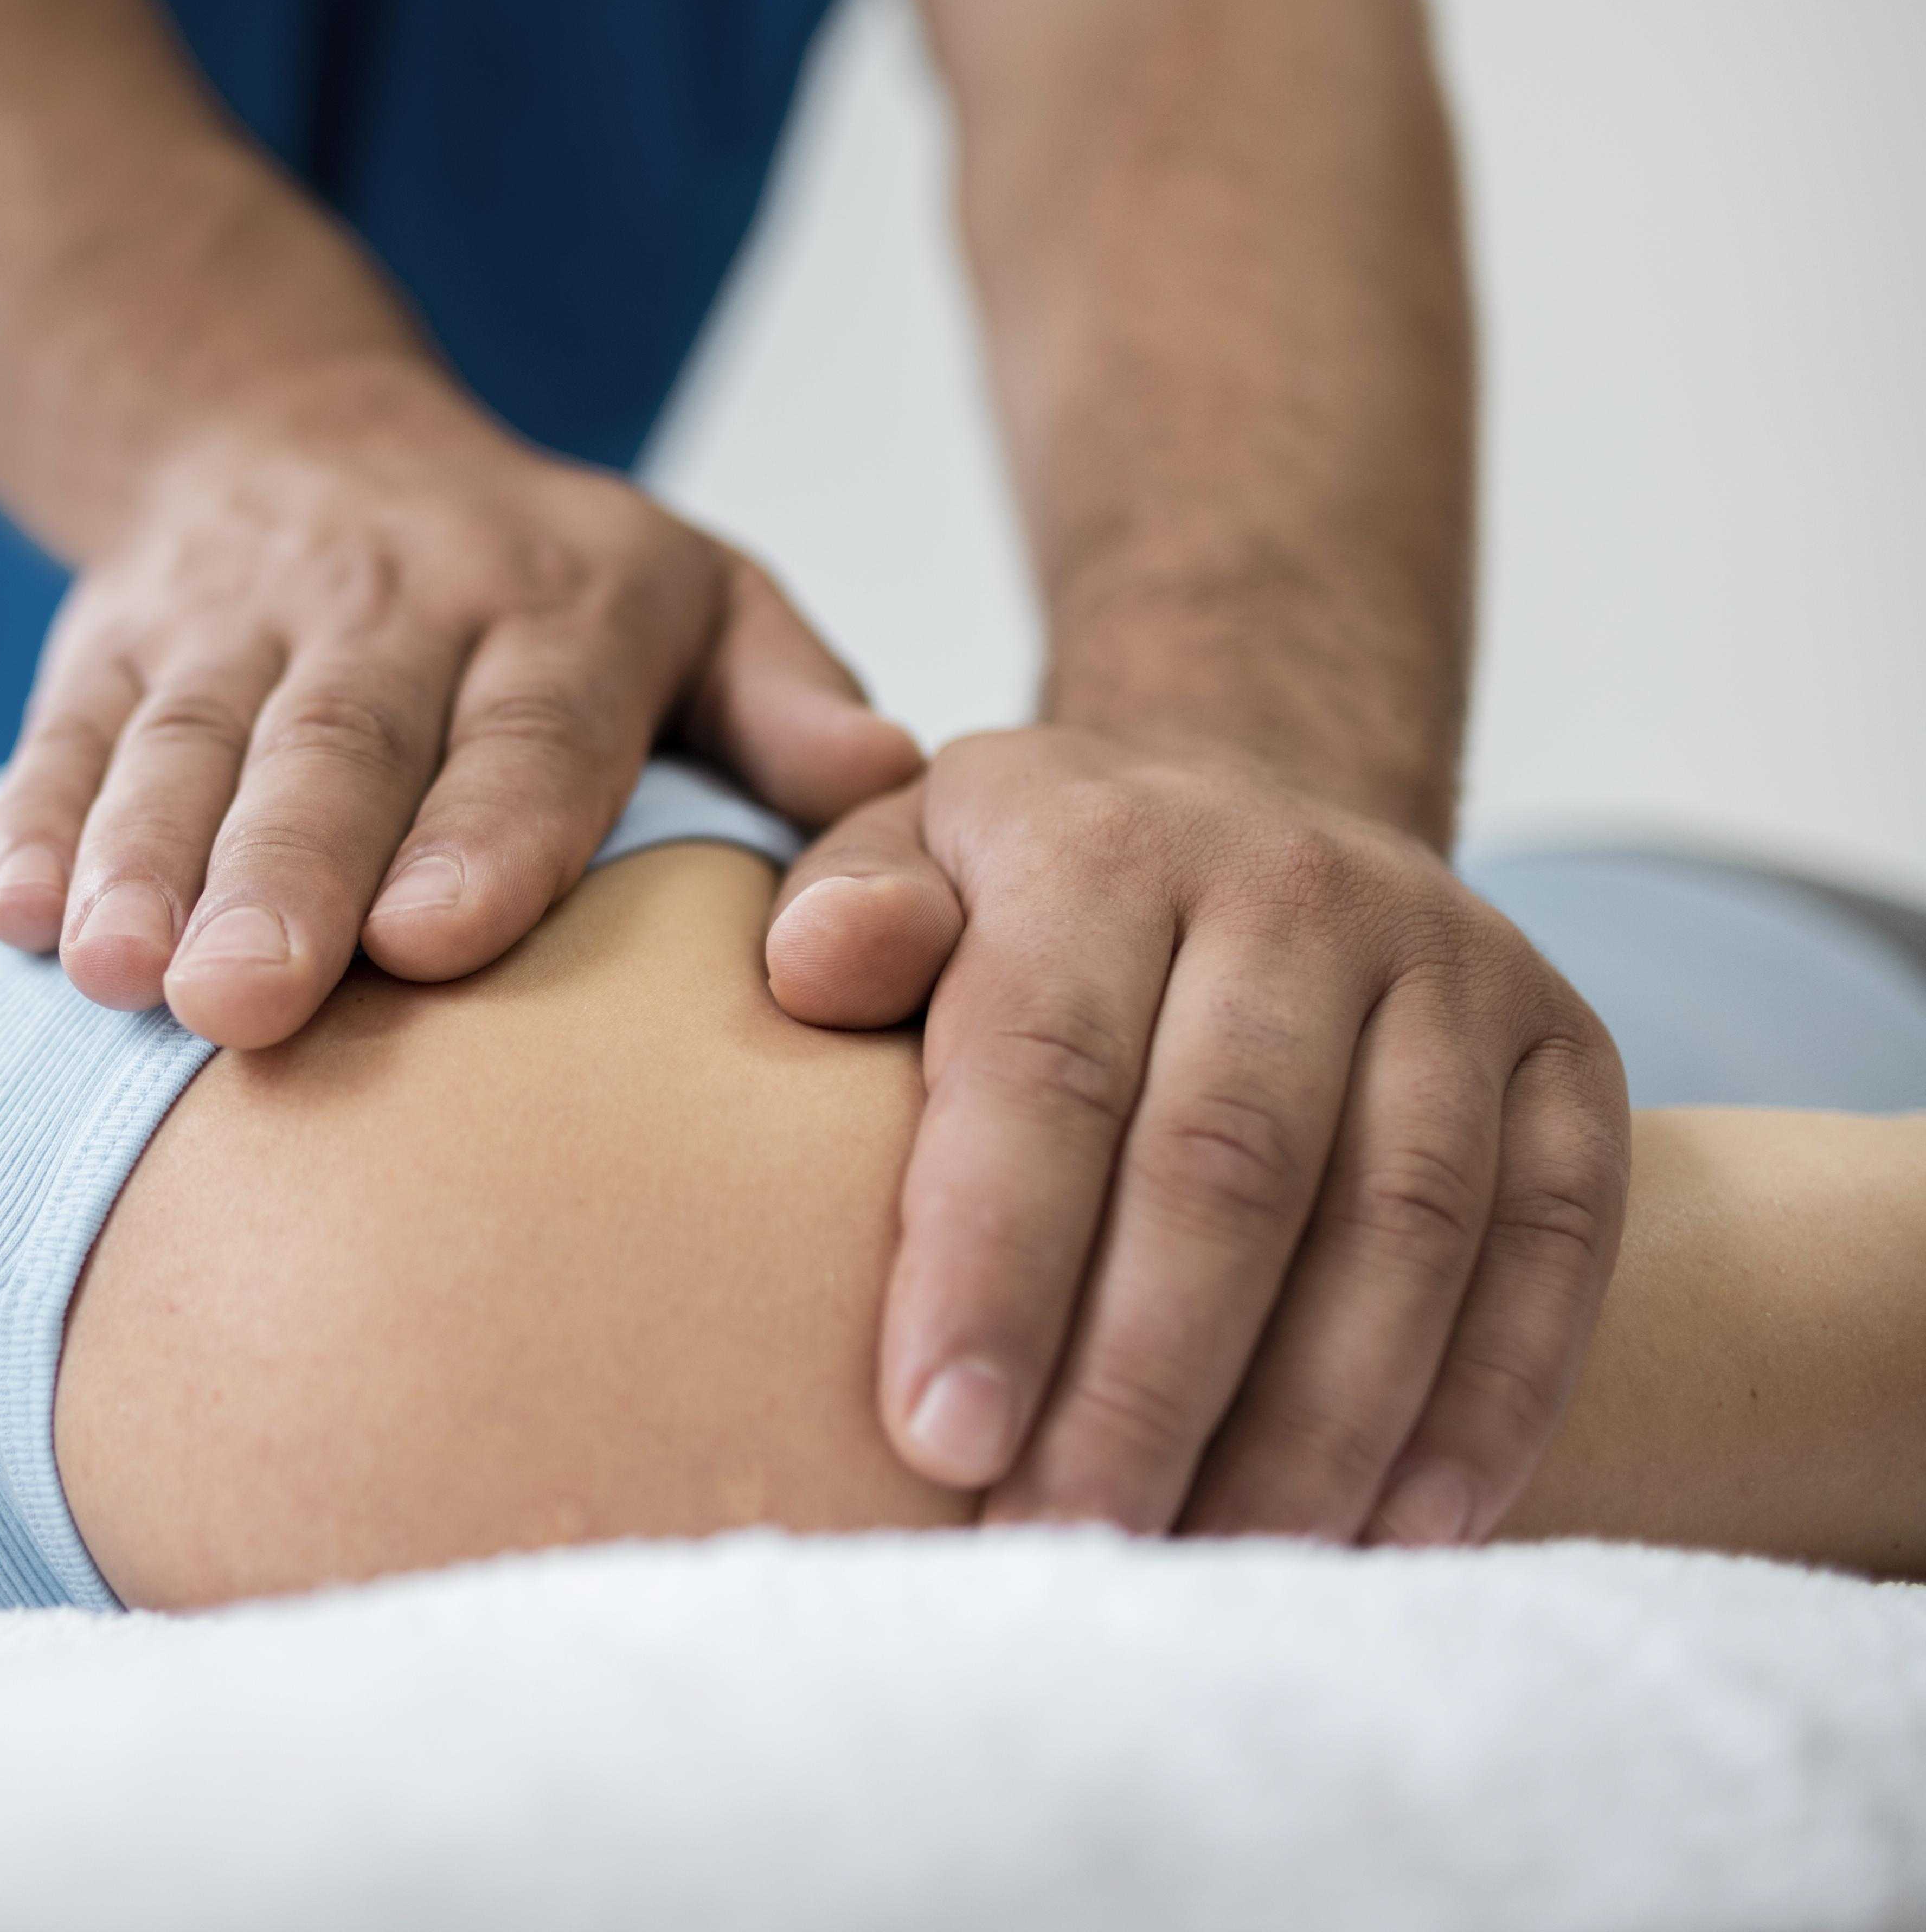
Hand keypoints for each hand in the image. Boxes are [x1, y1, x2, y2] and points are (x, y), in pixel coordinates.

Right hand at [0, 369, 923, 1047]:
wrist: (293, 428)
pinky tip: (18, 913)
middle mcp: (392, 597)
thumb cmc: (538, 581)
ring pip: (186, 738)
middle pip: (337, 743)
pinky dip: (37, 816)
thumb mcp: (694, 596)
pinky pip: (68, 726)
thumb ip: (786, 697)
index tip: (439, 936)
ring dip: (146, 858)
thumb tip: (892, 781)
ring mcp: (233, 613)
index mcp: (558, 602)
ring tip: (121, 975)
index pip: (530, 721)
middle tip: (252, 1002)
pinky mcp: (111, 633)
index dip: (484, 825)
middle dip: (287, 871)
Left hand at [766, 727, 1629, 1545]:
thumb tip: (814, 967)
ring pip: (1401, 1223)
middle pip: (1227, 1167)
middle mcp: (1299, 887)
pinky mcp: (1572, 1053)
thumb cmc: (1028, 895)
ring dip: (1312, 1424)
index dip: (994, 1263)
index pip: (1045, 1070)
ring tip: (1217, 1570)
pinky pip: (1555, 1243)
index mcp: (1106, 843)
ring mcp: (1458, 966)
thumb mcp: (909, 859)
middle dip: (1142, 1383)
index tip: (939, 1437)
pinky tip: (1400, 1534)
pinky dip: (1489, 1403)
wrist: (1240, 816)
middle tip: (1066, 1545)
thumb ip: (849, 914)